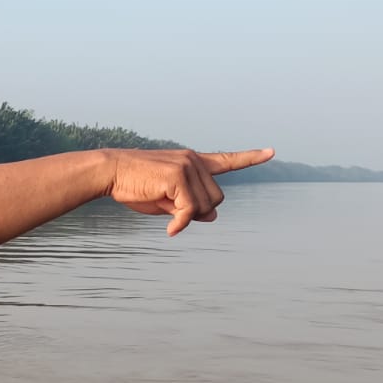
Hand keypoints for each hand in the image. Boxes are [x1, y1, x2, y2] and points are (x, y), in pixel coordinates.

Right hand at [107, 148, 274, 235]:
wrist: (111, 172)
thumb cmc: (135, 186)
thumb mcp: (166, 200)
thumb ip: (191, 205)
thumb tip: (214, 215)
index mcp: (192, 162)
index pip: (227, 160)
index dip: (250, 158)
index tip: (271, 152)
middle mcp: (194, 160)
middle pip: (216, 198)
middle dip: (199, 212)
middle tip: (174, 214)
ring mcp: (188, 165)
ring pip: (206, 205)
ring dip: (188, 217)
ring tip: (165, 212)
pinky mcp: (178, 176)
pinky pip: (190, 210)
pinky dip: (181, 224)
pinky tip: (170, 230)